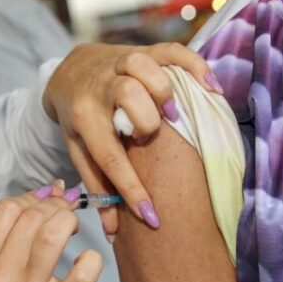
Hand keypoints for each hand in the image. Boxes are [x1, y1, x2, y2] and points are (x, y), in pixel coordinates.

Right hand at [0, 186, 103, 281]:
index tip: (46, 207)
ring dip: (70, 223)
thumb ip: (15, 236)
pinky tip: (89, 261)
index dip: (31, 199)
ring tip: (75, 232)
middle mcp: (0, 277)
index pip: (4, 209)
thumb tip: (53, 189)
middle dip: (55, 207)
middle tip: (66, 218)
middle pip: (30, 216)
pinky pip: (83, 273)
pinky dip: (92, 260)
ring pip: (52, 233)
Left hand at [42, 42, 219, 233]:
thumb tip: (113, 231)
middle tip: (152, 136)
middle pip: (126, 94)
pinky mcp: (145, 50)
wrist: (71, 70)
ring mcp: (123, 64)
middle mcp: (102, 87)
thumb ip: (99, 186)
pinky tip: (211, 89)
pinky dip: (195, 67)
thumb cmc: (81, 119)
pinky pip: (173, 52)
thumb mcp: (80, 150)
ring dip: (164, 90)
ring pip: (145, 66)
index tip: (152, 216)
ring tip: (174, 113)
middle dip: (145, 120)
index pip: (108, 156)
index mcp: (84, 117)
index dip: (130, 189)